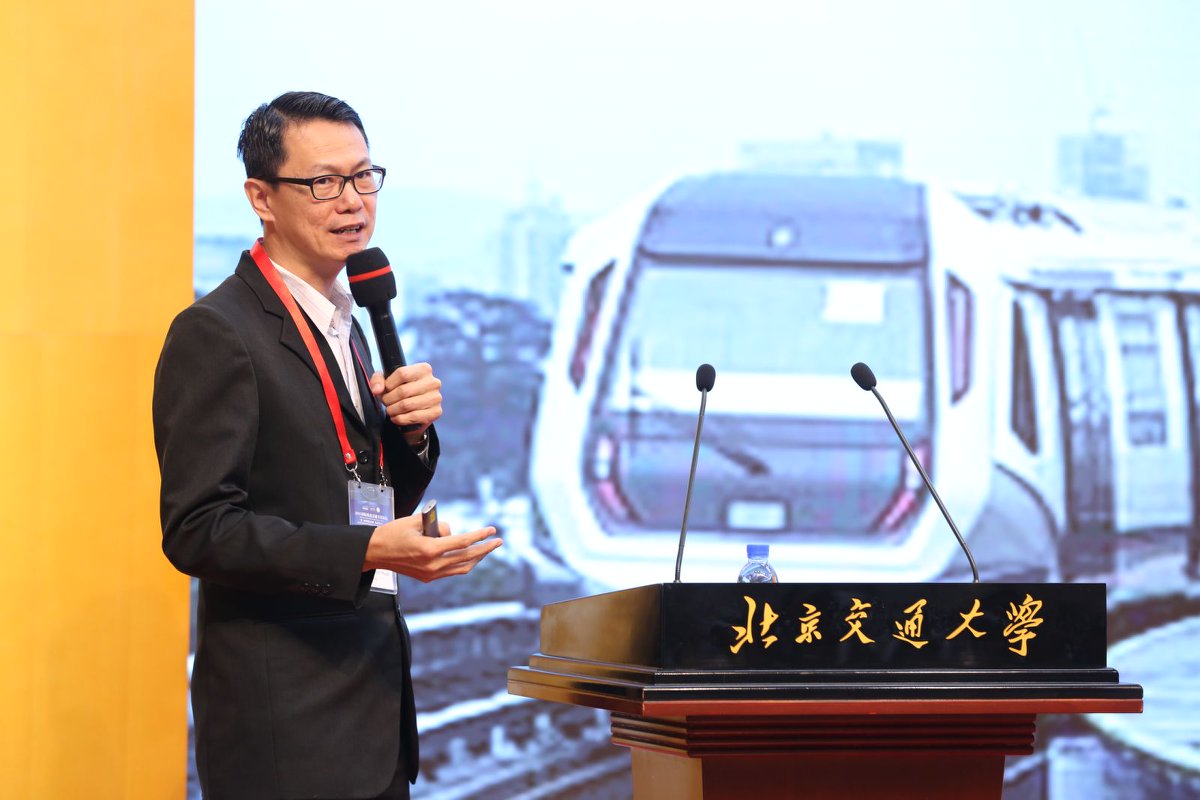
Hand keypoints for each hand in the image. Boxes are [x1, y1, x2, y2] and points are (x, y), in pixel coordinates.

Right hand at [364, 514, 501, 582]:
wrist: (375, 552)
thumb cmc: (393, 533)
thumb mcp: (416, 521)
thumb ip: (438, 525)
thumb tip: (452, 532)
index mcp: (430, 549)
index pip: (463, 542)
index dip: (480, 535)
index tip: (492, 530)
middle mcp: (433, 565)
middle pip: (467, 557)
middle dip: (485, 549)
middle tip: (498, 541)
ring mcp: (431, 574)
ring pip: (462, 568)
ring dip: (477, 558)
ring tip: (486, 549)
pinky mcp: (428, 577)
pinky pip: (452, 571)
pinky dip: (463, 563)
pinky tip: (470, 556)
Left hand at [370, 363, 441, 444]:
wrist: (415, 410)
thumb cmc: (402, 391)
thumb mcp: (389, 381)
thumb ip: (378, 380)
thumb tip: (376, 390)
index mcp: (424, 369)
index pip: (402, 373)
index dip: (388, 384)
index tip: (385, 390)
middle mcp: (433, 382)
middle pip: (403, 391)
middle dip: (389, 399)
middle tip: (386, 403)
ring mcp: (436, 397)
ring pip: (406, 405)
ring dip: (393, 410)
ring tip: (390, 410)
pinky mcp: (436, 412)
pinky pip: (413, 416)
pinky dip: (400, 419)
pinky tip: (396, 417)